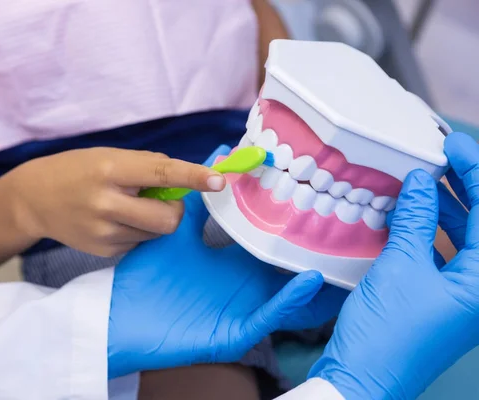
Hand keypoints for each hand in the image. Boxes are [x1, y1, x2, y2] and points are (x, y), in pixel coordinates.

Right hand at [13, 147, 225, 256]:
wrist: (34, 200)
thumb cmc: (76, 171)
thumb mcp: (108, 156)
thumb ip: (146, 167)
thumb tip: (183, 180)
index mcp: (110, 170)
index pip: (161, 173)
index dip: (193, 177)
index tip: (218, 180)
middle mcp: (107, 203)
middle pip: (168, 218)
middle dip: (175, 211)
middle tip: (161, 199)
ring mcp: (105, 232)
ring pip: (157, 233)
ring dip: (154, 220)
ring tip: (126, 207)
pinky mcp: (104, 252)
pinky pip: (140, 243)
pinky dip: (138, 231)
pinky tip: (114, 221)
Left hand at [107, 145, 346, 378]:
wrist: (118, 318)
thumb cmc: (145, 277)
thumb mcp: (174, 235)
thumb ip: (194, 204)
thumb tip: (212, 162)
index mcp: (228, 262)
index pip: (263, 239)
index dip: (284, 221)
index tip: (309, 196)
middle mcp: (240, 284)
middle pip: (282, 265)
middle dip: (309, 249)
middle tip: (342, 225)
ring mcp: (241, 309)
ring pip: (285, 292)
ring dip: (311, 275)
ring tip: (340, 253)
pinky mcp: (235, 332)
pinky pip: (267, 316)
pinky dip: (288, 300)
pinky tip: (308, 280)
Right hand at [310, 132, 478, 399]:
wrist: (362, 377)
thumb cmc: (387, 332)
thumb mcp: (401, 268)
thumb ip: (415, 221)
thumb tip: (420, 182)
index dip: (474, 173)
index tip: (453, 144)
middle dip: (462, 187)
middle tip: (438, 156)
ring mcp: (462, 297)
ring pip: (461, 239)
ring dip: (442, 208)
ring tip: (419, 179)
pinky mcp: (439, 300)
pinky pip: (441, 255)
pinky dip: (427, 231)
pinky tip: (406, 213)